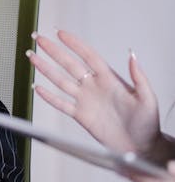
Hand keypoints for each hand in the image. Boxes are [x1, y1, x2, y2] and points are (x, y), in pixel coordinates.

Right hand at [28, 30, 165, 159]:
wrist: (141, 147)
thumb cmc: (148, 124)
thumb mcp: (148, 98)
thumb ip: (139, 76)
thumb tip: (133, 55)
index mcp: (109, 79)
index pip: (88, 56)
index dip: (74, 44)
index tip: (60, 33)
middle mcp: (94, 86)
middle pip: (69, 64)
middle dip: (53, 50)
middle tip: (39, 38)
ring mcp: (85, 100)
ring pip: (60, 81)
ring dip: (46, 69)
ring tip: (32, 56)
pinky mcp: (81, 116)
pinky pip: (61, 104)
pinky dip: (49, 96)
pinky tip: (37, 87)